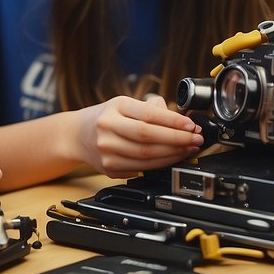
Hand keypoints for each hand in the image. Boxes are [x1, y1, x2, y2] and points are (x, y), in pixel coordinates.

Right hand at [74, 94, 202, 178]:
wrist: (77, 135)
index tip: (191, 126)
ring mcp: (107, 150)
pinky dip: (160, 165)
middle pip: (148, 137)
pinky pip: (141, 169)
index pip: (149, 115)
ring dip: (173, 154)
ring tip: (188, 149)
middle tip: (196, 139)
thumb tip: (180, 120)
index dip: (174, 122)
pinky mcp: (109, 168)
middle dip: (178, 139)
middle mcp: (107, 127)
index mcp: (115, 107)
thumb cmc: (106, 117)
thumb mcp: (125, 104)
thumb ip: (151, 108)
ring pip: (146, 156)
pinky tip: (171, 159)